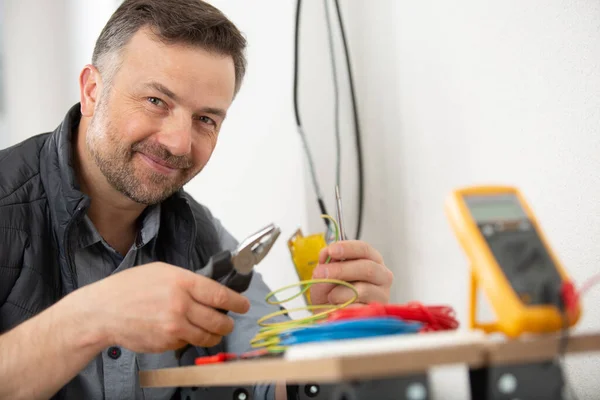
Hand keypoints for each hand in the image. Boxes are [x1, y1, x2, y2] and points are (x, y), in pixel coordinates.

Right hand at [81, 262, 249, 352]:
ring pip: (207, 336)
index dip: (237, 302)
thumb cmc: (130, 288)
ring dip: (214, 334)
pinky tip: (183, 331)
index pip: (221, 296)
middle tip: (228, 321)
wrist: (104, 311)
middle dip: (228, 322)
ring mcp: (174, 327)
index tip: (244, 305)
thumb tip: (211, 290)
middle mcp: (181, 306)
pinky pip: (188, 343)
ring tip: (214, 330)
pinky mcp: (167, 343)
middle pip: (219, 320)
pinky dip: (190, 339)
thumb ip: (188, 281)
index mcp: (183, 283)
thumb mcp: (162, 272)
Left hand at [310, 240, 392, 305]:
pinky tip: (337, 308)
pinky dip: (344, 307)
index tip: (331, 250)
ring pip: (363, 290)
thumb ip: (326, 264)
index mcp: (372, 260)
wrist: (331, 318)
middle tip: (321, 273)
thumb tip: (325, 256)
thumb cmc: (331, 293)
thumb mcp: (325, 275)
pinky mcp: (377, 313)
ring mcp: (382, 295)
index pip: (364, 249)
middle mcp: (382, 276)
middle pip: (367, 268)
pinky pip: (359, 309)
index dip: (348, 248)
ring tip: (330, 297)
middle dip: (341, 270)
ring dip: (339, 293)